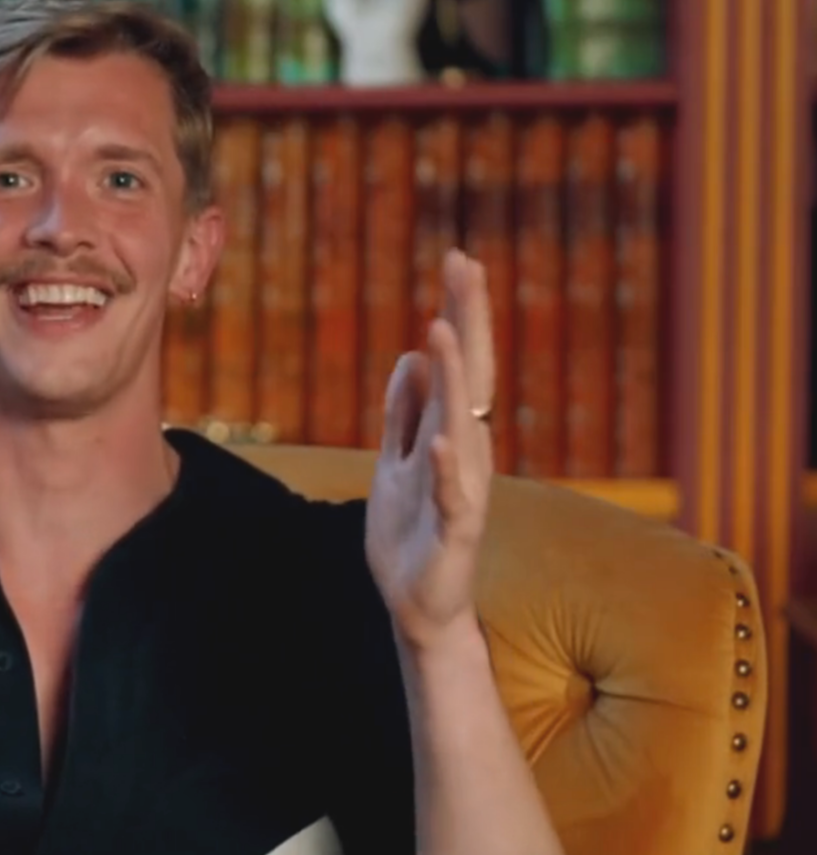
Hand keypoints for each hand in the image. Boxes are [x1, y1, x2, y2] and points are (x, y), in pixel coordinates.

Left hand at [364, 250, 494, 650]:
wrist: (419, 607)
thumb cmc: (410, 533)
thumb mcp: (396, 462)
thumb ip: (404, 414)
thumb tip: (411, 357)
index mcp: (452, 432)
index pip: (459, 362)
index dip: (457, 312)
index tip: (456, 258)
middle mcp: (467, 452)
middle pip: (470, 376)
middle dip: (467, 320)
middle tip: (464, 264)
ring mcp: (463, 490)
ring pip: (461, 424)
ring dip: (454, 379)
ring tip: (442, 330)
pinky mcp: (454, 531)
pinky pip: (454, 494)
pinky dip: (448, 464)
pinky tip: (443, 435)